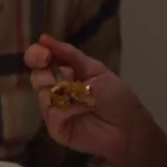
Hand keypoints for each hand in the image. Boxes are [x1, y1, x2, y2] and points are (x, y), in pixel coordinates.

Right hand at [23, 35, 146, 165]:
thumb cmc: (116, 96)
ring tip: (85, 95)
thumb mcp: (94, 69)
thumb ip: (68, 54)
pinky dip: (68, 108)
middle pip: (37, 76)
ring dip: (64, 90)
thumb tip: (42, 38)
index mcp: (63, 73)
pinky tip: (83, 110)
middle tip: (69, 75)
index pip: (39, 61)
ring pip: (43, 94)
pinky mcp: (56, 128)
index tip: (44, 54)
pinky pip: (52, 113)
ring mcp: (54, 111)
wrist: (129, 126)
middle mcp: (55, 91)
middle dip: (49, 73)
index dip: (36, 55)